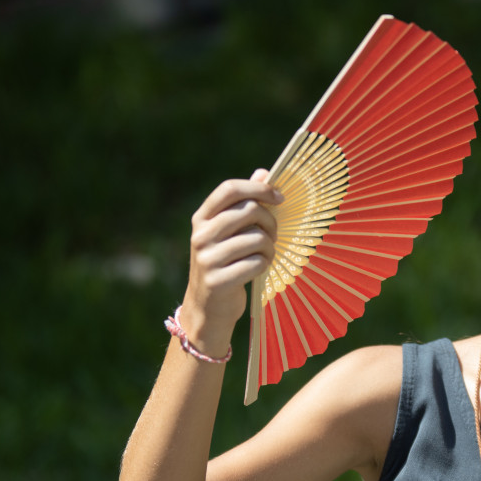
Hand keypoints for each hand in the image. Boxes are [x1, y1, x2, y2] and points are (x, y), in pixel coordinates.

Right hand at [180, 169, 282, 355]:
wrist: (208, 308)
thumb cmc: (225, 263)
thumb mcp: (229, 232)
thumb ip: (244, 203)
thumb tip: (264, 172)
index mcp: (201, 218)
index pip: (230, 189)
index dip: (258, 188)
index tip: (279, 198)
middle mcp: (200, 236)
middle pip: (248, 211)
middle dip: (270, 222)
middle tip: (273, 234)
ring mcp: (207, 259)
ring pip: (257, 238)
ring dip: (270, 247)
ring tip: (266, 255)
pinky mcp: (218, 281)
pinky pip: (257, 263)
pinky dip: (265, 265)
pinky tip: (259, 270)